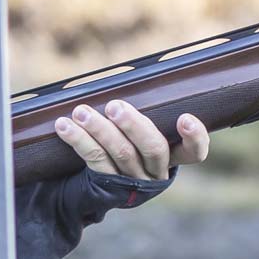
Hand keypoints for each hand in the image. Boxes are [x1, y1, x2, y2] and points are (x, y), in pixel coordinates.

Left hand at [52, 100, 207, 179]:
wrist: (92, 180)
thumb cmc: (124, 140)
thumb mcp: (137, 128)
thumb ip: (143, 109)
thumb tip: (130, 73)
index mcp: (172, 156)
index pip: (194, 153)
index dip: (194, 137)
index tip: (184, 117)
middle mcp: (156, 172)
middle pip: (153, 148)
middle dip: (134, 125)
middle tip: (114, 106)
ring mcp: (131, 181)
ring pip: (121, 154)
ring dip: (100, 129)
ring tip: (80, 112)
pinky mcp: (106, 185)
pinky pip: (94, 160)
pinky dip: (79, 140)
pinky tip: (64, 126)